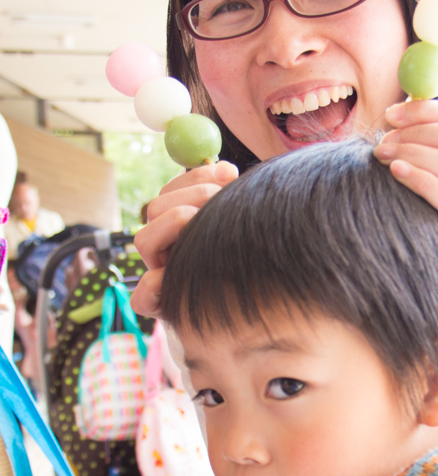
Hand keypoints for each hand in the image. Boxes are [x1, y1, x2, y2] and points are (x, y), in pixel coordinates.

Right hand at [131, 162, 237, 316]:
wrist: (257, 307)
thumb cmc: (246, 258)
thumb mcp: (236, 223)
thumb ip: (226, 196)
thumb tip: (227, 168)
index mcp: (178, 225)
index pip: (173, 189)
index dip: (197, 177)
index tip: (229, 171)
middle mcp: (165, 247)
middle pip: (156, 208)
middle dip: (192, 194)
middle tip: (222, 197)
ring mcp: (160, 274)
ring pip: (144, 240)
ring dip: (176, 224)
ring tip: (215, 225)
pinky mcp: (160, 306)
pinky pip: (142, 299)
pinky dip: (153, 286)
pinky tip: (172, 276)